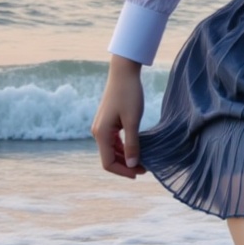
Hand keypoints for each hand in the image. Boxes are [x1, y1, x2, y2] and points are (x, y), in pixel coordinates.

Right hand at [92, 56, 144, 176]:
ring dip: (126, 158)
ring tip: (143, 159)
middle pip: (109, 158)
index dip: (123, 171)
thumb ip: (132, 144)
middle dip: (126, 166)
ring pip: (112, 151)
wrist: (123, 72)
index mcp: (101, 134)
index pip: (108, 163)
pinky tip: (137, 148)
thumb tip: (132, 164)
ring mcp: (102, 127)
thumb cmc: (129, 94)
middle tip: (146, 168)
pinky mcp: (107, 122)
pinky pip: (114, 141)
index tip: (141, 172)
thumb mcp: (133, 121)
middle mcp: (98, 132)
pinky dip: (124, 148)